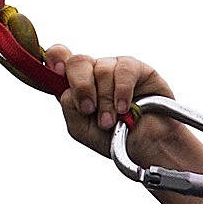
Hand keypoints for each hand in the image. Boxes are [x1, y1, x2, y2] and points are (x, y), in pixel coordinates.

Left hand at [45, 48, 173, 158]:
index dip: (55, 58)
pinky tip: (124, 108)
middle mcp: (94, 72)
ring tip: (111, 120)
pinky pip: (124, 70)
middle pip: (78, 60)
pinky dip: (122, 91)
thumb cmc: (114, 137)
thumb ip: (69, 107)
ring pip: (101, 69)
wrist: (147, 146)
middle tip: (88, 109)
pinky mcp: (140, 70)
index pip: (60, 57)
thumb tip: (69, 88)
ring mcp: (116, 69)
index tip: (57, 71)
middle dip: (81, 85)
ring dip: (105, 99)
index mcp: (76, 84)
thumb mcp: (81, 128)